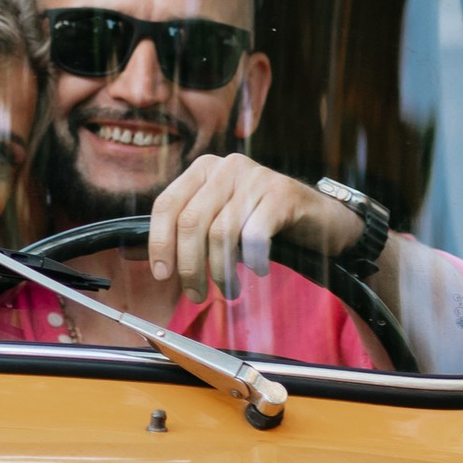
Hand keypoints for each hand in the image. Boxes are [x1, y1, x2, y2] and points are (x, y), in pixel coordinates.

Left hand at [146, 161, 358, 301]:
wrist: (319, 217)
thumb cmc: (262, 222)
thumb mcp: (219, 220)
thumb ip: (186, 232)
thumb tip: (144, 258)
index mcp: (203, 169)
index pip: (166, 204)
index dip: (160, 243)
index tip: (162, 275)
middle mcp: (226, 167)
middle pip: (191, 222)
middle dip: (190, 267)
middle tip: (196, 295)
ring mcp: (255, 177)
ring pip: (220, 233)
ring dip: (221, 272)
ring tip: (229, 289)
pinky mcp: (281, 194)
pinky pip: (254, 236)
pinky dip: (252, 260)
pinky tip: (258, 269)